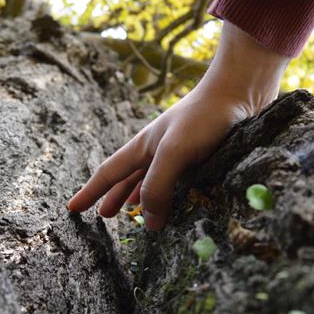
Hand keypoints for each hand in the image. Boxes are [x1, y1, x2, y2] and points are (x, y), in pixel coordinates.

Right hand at [67, 22, 290, 229]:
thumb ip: (158, 186)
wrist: (241, 91)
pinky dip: (167, 195)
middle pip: (127, 178)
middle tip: (103, 216)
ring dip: (138, 196)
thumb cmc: (204, 118)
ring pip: (150, 180)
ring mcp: (179, 153)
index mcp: (143, 147)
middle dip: (112, 196)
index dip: (89, 192)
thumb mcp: (174, 152)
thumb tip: (150, 222)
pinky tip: (174, 199)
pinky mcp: (201, 157)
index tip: (72, 208)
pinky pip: (175, 181)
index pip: (108, 173)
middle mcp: (157, 150)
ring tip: (131, 212)